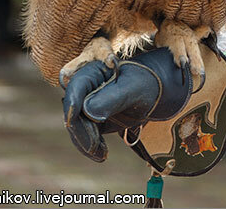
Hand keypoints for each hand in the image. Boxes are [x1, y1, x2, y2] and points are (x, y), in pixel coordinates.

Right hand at [61, 47, 194, 161]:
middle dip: (82, 131)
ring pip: (76, 126)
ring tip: (102, 154)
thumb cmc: (144, 84)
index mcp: (92, 71)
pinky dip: (90, 146)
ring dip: (85, 142)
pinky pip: (83, 135)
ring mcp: (84, 104)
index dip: (72, 104)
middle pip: (73, 111)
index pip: (76, 87)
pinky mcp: (89, 118)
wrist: (152, 92)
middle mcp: (83, 87)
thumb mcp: (132, 89)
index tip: (72, 120)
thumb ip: (111, 98)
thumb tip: (87, 111)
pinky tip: (101, 154)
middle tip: (95, 147)